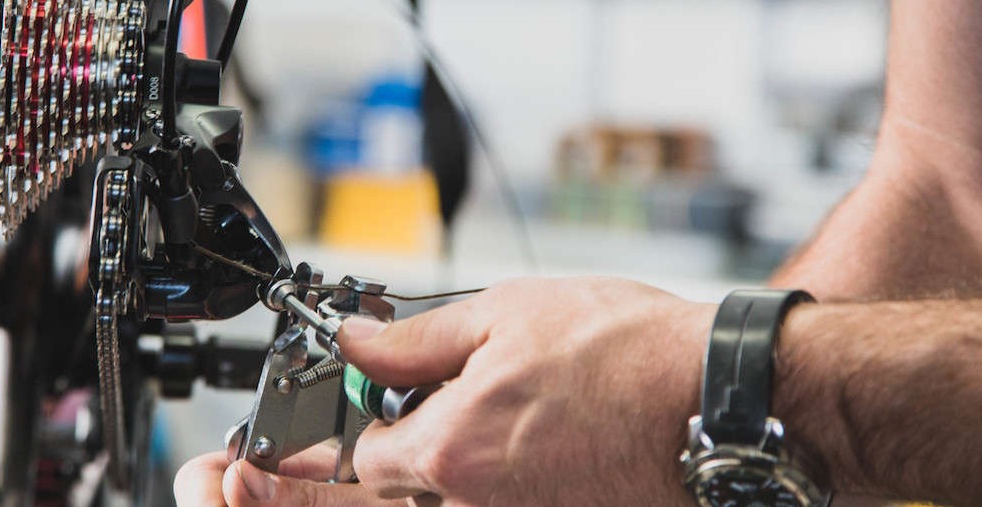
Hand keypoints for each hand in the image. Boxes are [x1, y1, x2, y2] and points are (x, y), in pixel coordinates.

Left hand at [173, 277, 712, 505]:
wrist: (721, 404)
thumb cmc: (630, 356)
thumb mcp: (506, 315)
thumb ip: (412, 340)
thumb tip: (354, 343)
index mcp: (450, 452)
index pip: (343, 465)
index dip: (301, 455)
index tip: (261, 459)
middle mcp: (474, 506)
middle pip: (387, 493)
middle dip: (375, 455)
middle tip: (391, 419)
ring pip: (438, 501)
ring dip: (433, 462)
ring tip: (492, 408)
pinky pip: (488, 504)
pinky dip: (479, 477)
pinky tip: (523, 429)